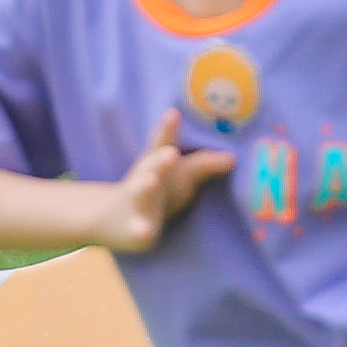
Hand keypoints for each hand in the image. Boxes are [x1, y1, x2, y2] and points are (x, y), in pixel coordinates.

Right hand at [91, 114, 229, 255]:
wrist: (113, 220)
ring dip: (144, 185)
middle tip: (171, 152)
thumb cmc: (157, 193)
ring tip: (151, 180)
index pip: (162, 143)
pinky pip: (139, 229)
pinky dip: (141, 229)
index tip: (173, 114)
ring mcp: (136, 201)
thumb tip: (233, 157)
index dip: (167, 129)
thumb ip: (201, 165)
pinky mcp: (135, 227)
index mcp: (155, 164)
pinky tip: (145, 232)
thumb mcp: (177, 175)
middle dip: (160, 159)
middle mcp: (144, 178)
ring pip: (140, 192)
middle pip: (151, 165)